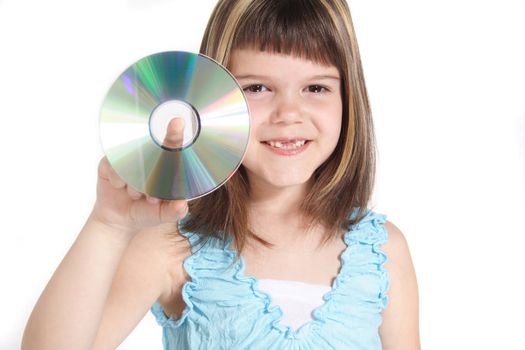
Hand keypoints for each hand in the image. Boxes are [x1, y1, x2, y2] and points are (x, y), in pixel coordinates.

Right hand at [90, 117, 187, 234]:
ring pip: (131, 163)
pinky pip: (114, 167)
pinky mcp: (111, 160)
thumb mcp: (161, 215)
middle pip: (150, 151)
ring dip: (134, 185)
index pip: (172, 146)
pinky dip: (119, 181)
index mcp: (166, 164)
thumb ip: (172, 212)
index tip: (177, 123)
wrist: (119, 218)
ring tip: (136, 196)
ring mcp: (129, 156)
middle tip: (151, 198)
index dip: (174, 136)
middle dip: (150, 179)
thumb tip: (183, 206)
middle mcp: (149, 155)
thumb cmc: (146, 212)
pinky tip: (120, 187)